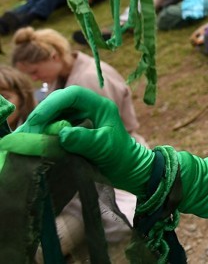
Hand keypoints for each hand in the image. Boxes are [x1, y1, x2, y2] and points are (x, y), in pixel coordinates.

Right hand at [18, 87, 153, 193]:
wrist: (126, 168)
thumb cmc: (120, 155)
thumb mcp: (104, 147)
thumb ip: (85, 140)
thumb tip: (62, 133)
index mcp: (99, 106)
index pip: (73, 95)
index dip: (53, 104)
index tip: (37, 121)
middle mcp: (87, 108)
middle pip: (59, 103)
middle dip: (41, 116)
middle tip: (27, 133)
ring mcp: (79, 118)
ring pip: (54, 114)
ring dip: (39, 125)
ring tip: (25, 138)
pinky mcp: (72, 129)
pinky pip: (53, 125)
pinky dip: (42, 132)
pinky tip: (32, 141)